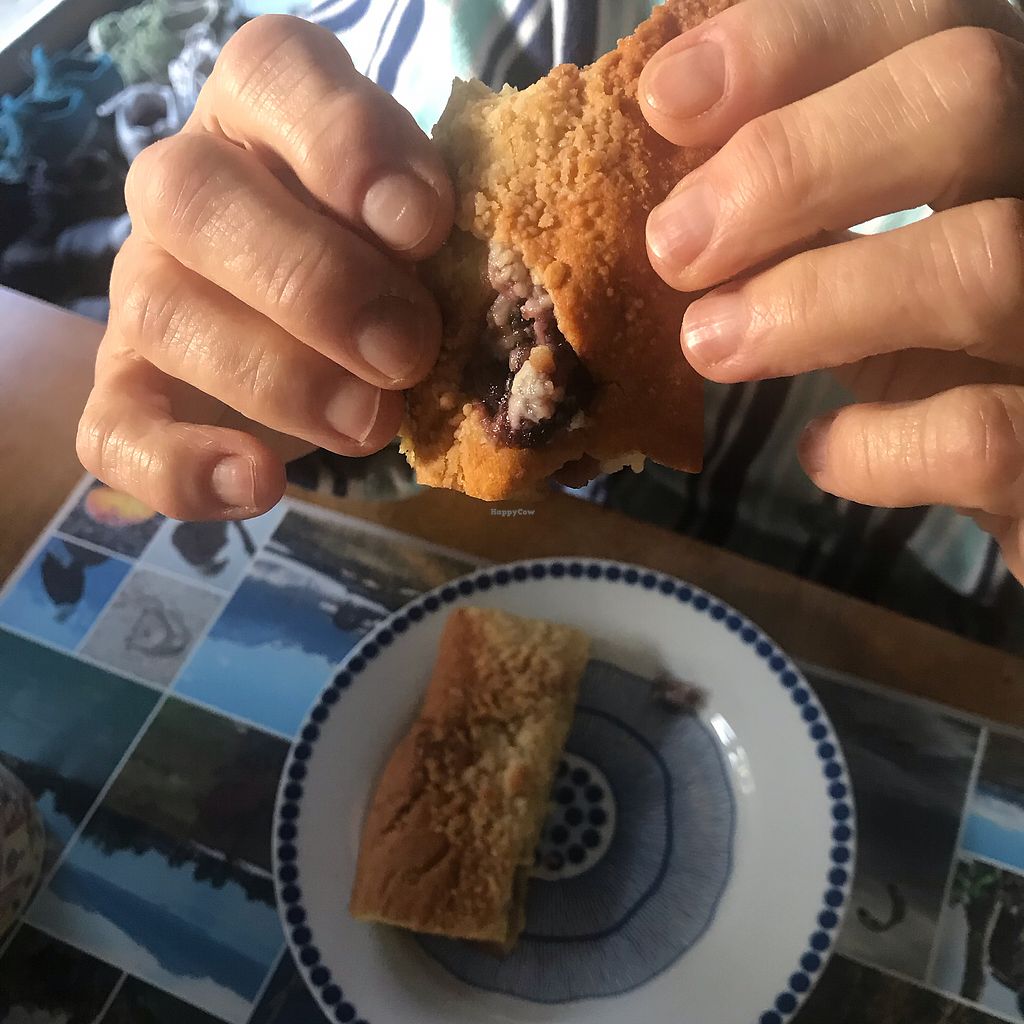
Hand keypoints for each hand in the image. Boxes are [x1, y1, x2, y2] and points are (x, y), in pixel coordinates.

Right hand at [77, 16, 452, 520]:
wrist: (314, 341)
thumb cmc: (387, 263)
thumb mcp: (421, 232)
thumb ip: (436, 238)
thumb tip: (492, 291)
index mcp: (264, 114)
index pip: (271, 74)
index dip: (344, 141)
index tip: (422, 224)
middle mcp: (185, 188)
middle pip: (197, 197)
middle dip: (315, 283)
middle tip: (407, 353)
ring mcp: (144, 291)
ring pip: (160, 312)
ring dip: (276, 377)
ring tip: (371, 424)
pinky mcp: (127, 393)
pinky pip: (115, 431)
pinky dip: (181, 467)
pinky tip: (258, 485)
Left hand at [640, 0, 1023, 578]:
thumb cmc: (931, 339)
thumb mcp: (869, 243)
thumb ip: (801, 195)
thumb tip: (665, 147)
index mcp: (1005, 122)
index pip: (925, 16)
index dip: (788, 44)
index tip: (664, 102)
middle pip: (966, 96)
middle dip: (790, 165)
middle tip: (672, 245)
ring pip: (981, 262)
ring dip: (814, 302)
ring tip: (707, 344)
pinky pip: (980, 436)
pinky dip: (876, 447)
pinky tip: (820, 449)